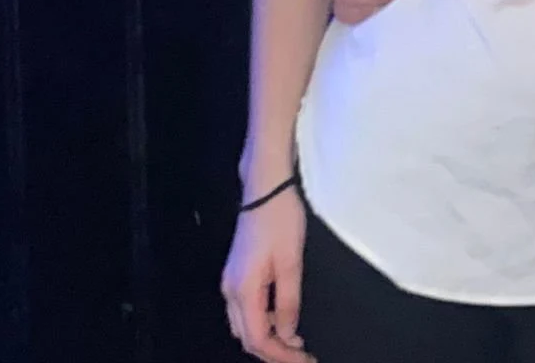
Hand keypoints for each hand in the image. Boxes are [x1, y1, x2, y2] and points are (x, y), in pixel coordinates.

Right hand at [220, 188, 311, 362]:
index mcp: (242, 290)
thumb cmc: (281, 220)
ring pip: (245, 326)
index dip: (280, 355)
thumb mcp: (291, 262)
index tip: (304, 359)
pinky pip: (246, 311)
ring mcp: (230, 283)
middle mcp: (230, 291)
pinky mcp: (236, 275)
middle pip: (247, 337)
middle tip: (303, 356)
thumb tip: (289, 334)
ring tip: (296, 345)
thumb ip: (288, 301)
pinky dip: (263, 323)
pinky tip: (283, 322)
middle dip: (273, 352)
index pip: (257, 338)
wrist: (265, 188)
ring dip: (268, 339)